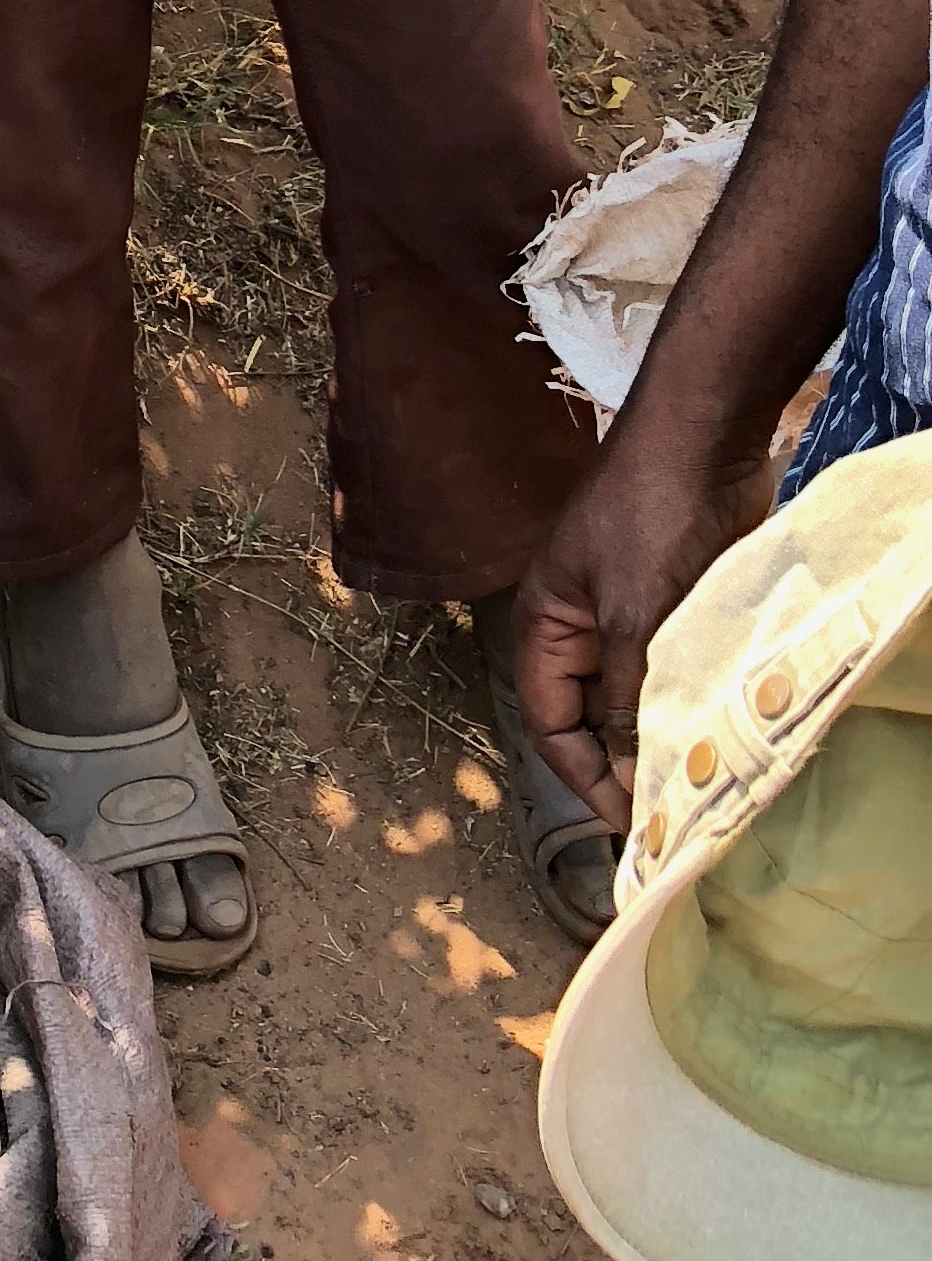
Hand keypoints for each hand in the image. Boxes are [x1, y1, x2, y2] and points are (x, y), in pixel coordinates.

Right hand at [512, 425, 765, 829]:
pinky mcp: (673, 606)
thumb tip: (627, 772)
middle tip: (669, 811)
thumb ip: (624, 695)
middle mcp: (578, 627)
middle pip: (586, 716)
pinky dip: (687, 703)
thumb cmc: (651, 517)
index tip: (632, 820)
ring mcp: (627, 615)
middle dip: (618, 765)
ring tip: (695, 781)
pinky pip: (670, 671)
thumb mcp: (633, 614)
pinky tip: (716, 732)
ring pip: (631, 697)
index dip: (583, 775)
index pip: (548, 723)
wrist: (703, 439)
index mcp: (545, 624)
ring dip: (657, 736)